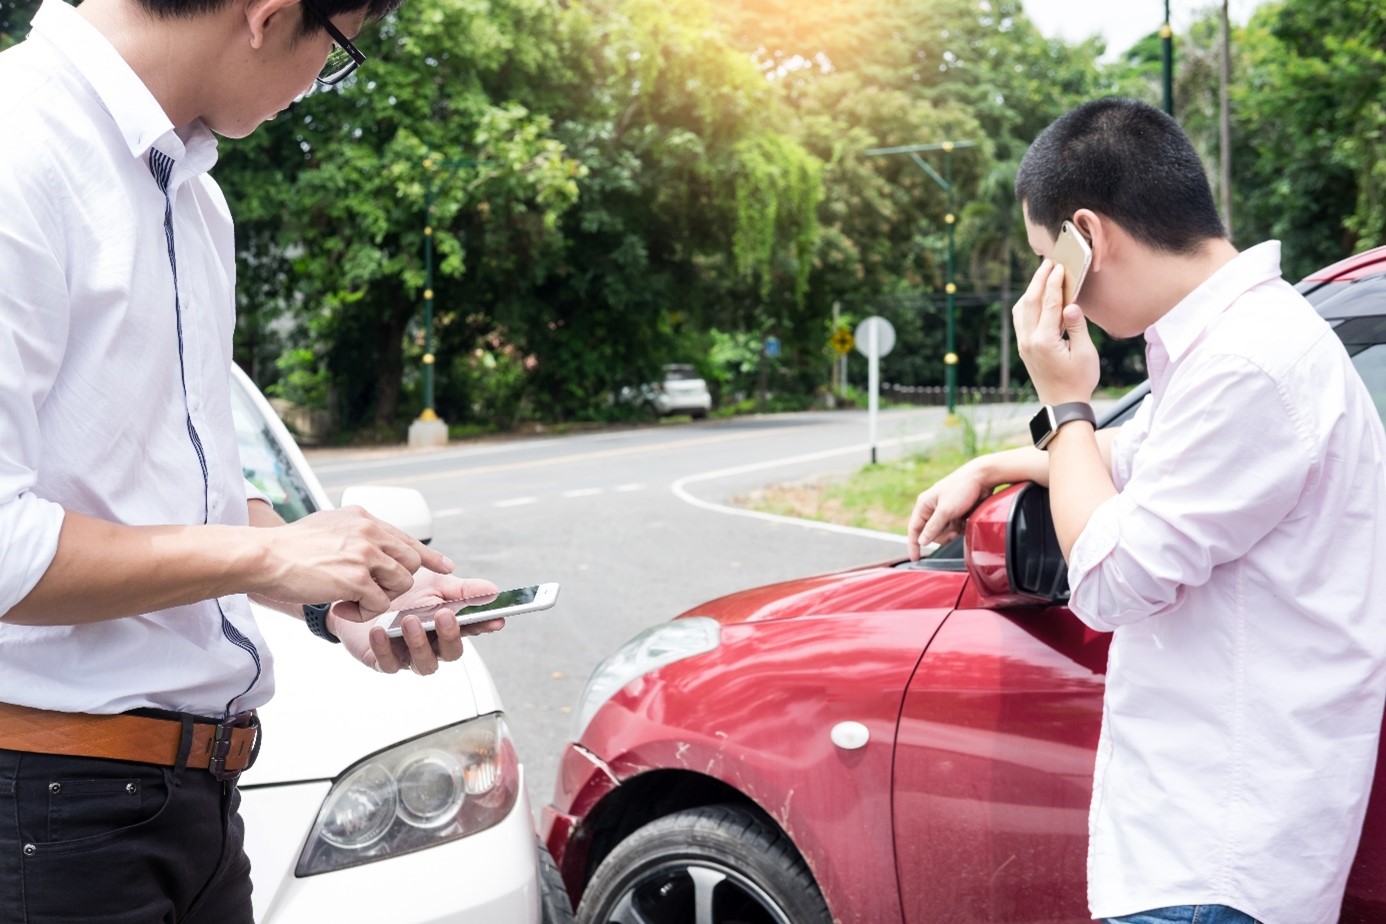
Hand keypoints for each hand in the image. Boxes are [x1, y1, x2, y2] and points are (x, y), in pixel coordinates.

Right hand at [251, 507, 454, 619]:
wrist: (264, 556)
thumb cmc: (290, 546)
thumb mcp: (329, 525)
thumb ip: (356, 531)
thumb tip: (375, 540)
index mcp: (364, 518)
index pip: (408, 538)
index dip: (430, 556)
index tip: (447, 567)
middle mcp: (369, 532)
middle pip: (412, 563)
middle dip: (398, 583)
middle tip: (372, 591)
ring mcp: (365, 554)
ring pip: (401, 584)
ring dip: (381, 599)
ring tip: (353, 600)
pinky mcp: (356, 579)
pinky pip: (379, 604)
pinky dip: (365, 612)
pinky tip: (342, 607)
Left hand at [331, 571, 503, 675]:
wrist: (360, 592)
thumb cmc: (399, 590)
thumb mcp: (433, 582)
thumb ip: (462, 589)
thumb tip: (493, 590)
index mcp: (447, 625)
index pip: (473, 628)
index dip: (486, 625)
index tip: (496, 618)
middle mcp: (432, 643)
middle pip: (451, 652)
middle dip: (450, 636)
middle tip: (445, 615)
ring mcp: (409, 655)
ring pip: (424, 663)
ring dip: (420, 643)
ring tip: (411, 620)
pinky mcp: (383, 661)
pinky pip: (388, 663)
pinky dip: (385, 648)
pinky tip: (380, 631)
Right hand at [906, 460, 993, 559]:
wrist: (982, 477)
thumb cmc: (961, 488)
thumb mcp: (945, 511)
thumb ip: (932, 528)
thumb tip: (921, 542)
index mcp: (924, 504)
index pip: (914, 529)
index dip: (913, 544)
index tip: (915, 559)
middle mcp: (932, 508)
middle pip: (931, 533)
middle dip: (942, 535)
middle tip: (952, 528)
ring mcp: (945, 511)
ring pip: (944, 532)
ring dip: (952, 531)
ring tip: (960, 520)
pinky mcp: (956, 513)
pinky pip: (954, 529)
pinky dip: (960, 527)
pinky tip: (966, 518)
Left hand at [1013, 260, 1099, 404]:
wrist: (1062, 405)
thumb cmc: (1079, 380)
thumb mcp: (1085, 353)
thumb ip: (1077, 327)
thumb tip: (1071, 305)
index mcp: (1045, 340)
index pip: (1048, 303)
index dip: (1053, 282)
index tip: (1059, 266)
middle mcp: (1029, 340)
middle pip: (1029, 301)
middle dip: (1038, 280)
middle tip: (1047, 263)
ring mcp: (1024, 344)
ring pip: (1021, 309)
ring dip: (1030, 290)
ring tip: (1042, 276)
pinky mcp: (1024, 348)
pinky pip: (1020, 320)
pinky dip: (1026, 304)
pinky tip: (1036, 298)